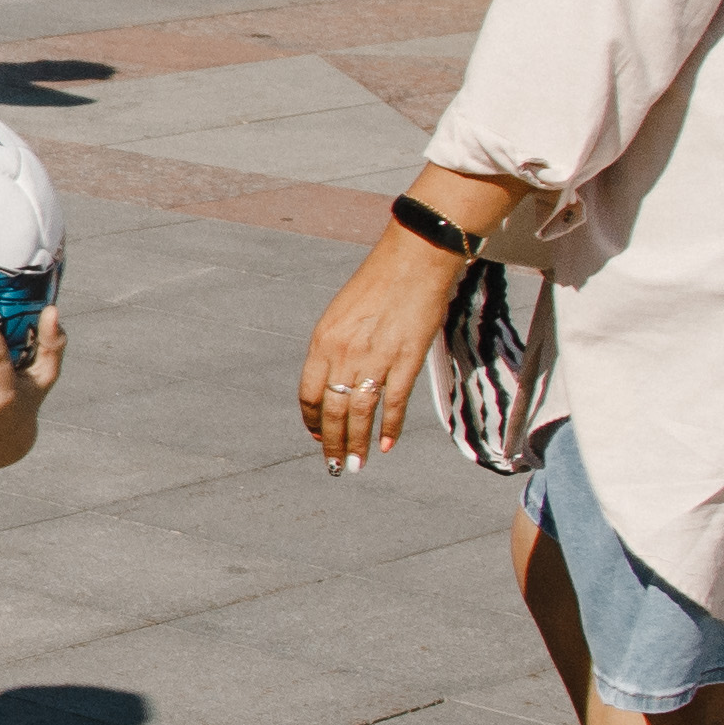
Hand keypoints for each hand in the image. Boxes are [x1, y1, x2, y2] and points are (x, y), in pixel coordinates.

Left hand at [296, 226, 465, 471]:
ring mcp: (376, 359)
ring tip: (356, 465)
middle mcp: (344, 353)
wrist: (414, 259)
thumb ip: (335, 346)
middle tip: (334, 464)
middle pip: (331, 411)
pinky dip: (390, 428)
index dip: (311, 421)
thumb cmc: (379, 282)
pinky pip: (394, 404)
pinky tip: (386, 446)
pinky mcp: (407, 361)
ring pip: (359, 414)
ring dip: (356, 444)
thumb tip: (335, 378)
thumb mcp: (342, 313)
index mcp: (323, 341)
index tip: (315, 436)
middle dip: (331, 442)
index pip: (309, 394)